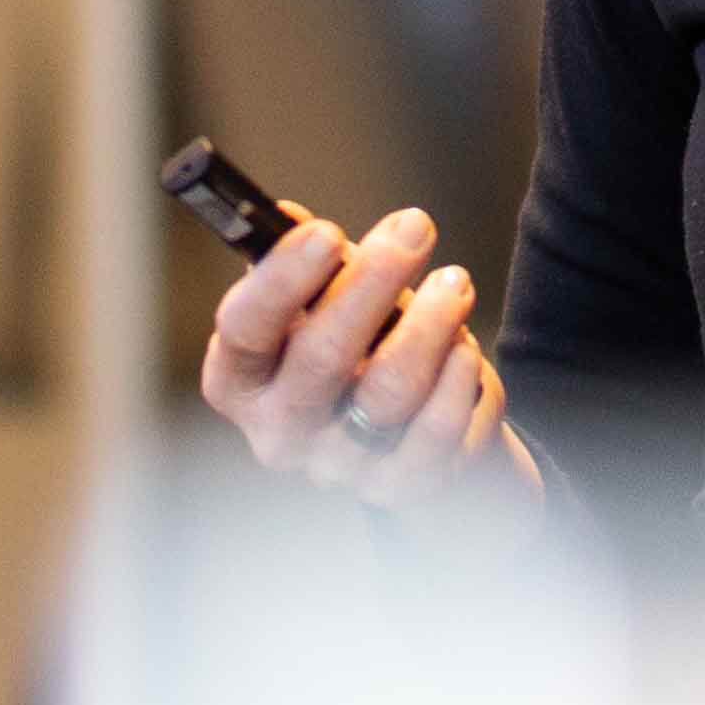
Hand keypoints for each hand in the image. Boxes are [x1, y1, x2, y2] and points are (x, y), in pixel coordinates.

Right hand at [196, 202, 530, 511]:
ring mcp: (338, 468)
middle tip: (415, 228)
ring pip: (391, 389)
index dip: (282, 279)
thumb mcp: (314, 303)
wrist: (399, 436)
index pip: (244, 329)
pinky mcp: (398, 488)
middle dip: (375, 280)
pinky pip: (437, 430)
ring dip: (432, 322)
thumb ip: (301, 261)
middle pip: (322, 355)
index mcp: (239, 379)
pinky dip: (458, 379)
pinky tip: (465, 348)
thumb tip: (288, 216)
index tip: (327, 233)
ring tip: (454, 284)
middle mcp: (278, 432)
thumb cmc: (347, 349)